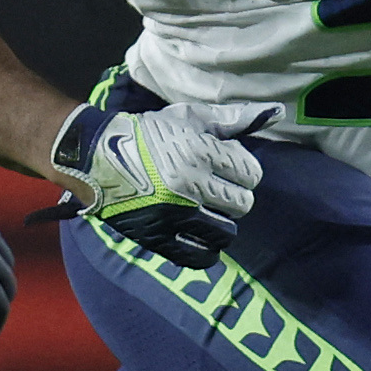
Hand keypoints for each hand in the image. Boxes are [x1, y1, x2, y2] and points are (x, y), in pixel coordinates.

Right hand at [48, 99, 275, 269]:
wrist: (95, 156)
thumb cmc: (147, 133)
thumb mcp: (189, 117)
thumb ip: (233, 119)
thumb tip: (275, 114)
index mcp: (199, 153)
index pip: (251, 173)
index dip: (241, 167)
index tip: (224, 164)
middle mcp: (190, 186)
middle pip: (242, 204)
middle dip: (233, 194)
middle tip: (215, 187)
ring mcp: (174, 216)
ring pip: (226, 232)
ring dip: (221, 221)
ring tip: (206, 209)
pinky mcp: (157, 237)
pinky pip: (198, 256)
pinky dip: (206, 250)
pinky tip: (202, 238)